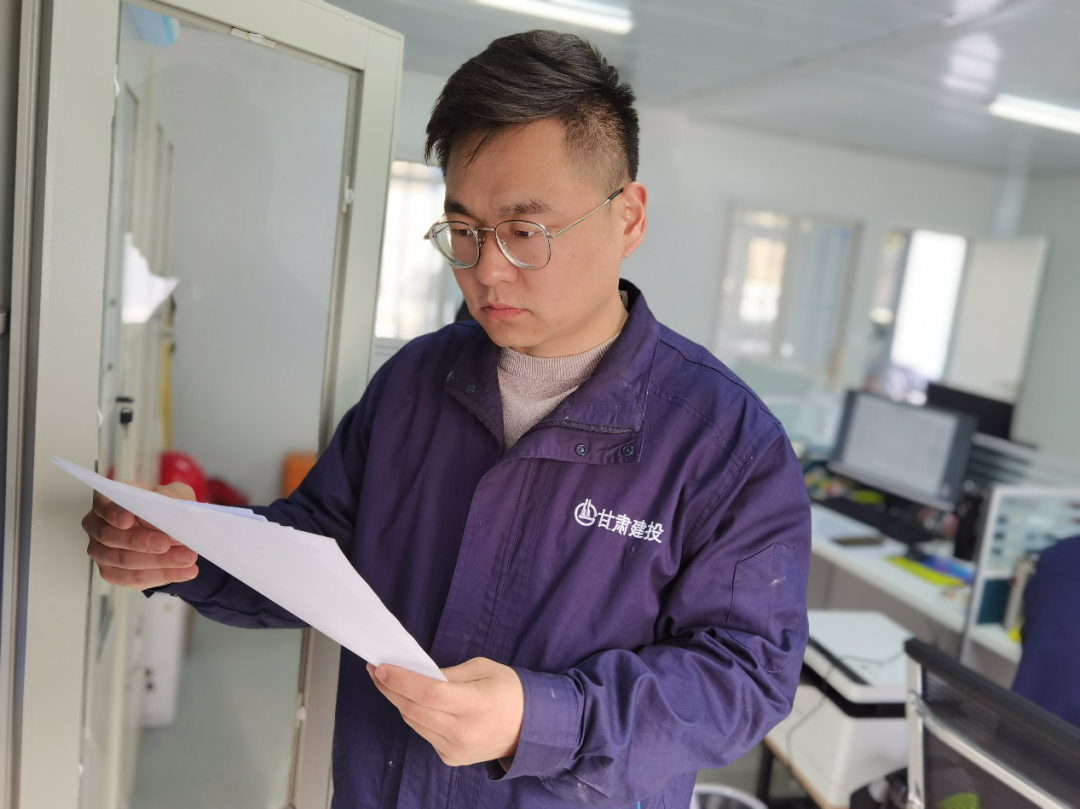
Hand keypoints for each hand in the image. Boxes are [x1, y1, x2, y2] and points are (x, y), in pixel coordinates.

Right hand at [82, 483, 199, 590]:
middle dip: (140, 541)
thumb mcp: (173, 494)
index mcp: (107, 501)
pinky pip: (132, 578)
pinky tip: (184, 572)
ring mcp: (101, 551)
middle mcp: (97, 526)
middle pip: (110, 537)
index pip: (103, 506)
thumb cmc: (166, 506)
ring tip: (187, 558)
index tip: (128, 520)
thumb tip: (166, 518)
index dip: (113, 513)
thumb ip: (169, 500)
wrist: (171, 527)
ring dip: (158, 562)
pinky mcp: (113, 572)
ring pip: (123, 561)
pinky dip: (161, 576)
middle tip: (165, 543)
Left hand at [368, 657, 523, 767]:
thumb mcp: (483, 669)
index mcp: (473, 704)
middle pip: (413, 709)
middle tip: (375, 671)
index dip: (400, 680)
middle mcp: (462, 731)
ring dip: (399, 702)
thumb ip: (449, 673)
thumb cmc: (509, 692)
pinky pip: (424, 733)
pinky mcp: (451, 758)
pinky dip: (416, 716)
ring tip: (389, 683)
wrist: (530, 728)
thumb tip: (418, 674)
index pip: (427, 693)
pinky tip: (414, 702)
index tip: (380, 667)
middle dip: (390, 688)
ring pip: (414, 722)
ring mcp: (455, 748)